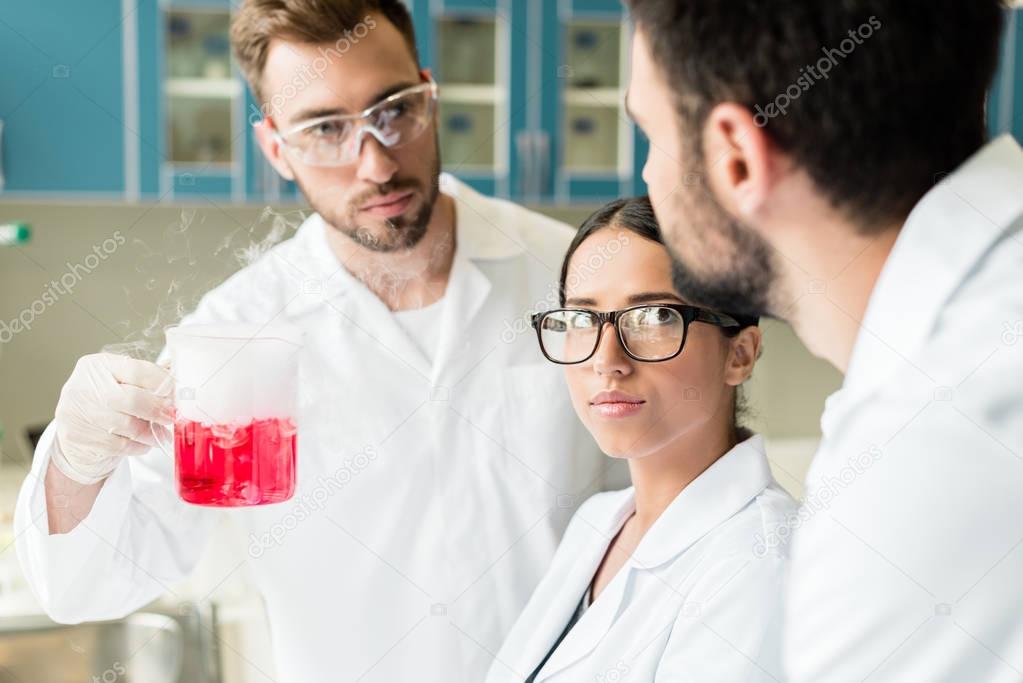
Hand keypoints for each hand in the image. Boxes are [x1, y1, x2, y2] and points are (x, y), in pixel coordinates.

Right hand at [51, 353, 173, 483]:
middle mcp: (83, 385)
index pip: (137, 370)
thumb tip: (179, 377)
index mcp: (97, 365)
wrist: (75, 431)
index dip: (163, 383)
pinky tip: (144, 444)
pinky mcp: (77, 436)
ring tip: (162, 434)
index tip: (178, 393)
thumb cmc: (105, 402)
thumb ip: (147, 379)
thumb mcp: (121, 382)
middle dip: (158, 410)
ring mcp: (77, 411)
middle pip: (132, 399)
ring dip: (151, 432)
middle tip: (172, 416)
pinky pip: (119, 445)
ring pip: (127, 425)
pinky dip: (138, 446)